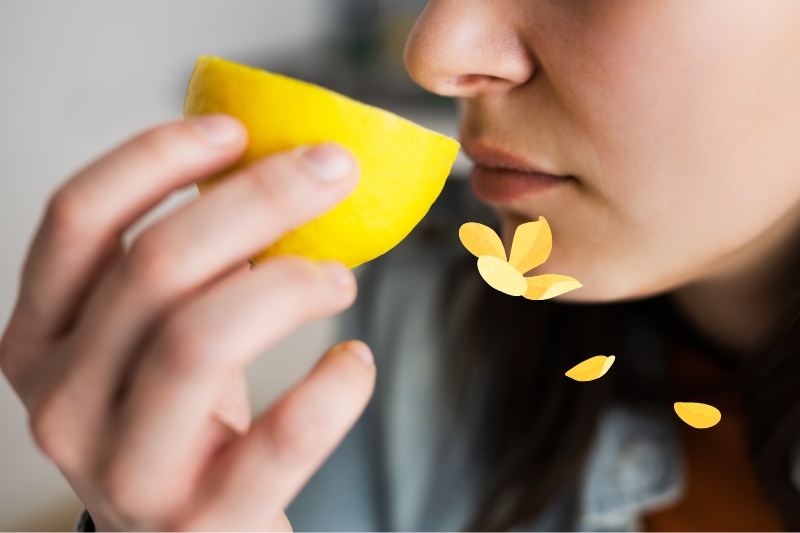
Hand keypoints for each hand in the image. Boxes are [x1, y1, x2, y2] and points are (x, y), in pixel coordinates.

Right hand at [0, 115, 375, 529]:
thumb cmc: (179, 420)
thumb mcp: (152, 337)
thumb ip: (184, 266)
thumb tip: (271, 170)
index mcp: (40, 337)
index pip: (76, 217)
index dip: (157, 155)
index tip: (236, 130)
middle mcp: (62, 402)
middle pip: (154, 265)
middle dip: (258, 198)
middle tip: (331, 171)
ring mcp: (124, 471)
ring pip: (201, 338)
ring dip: (290, 284)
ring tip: (341, 277)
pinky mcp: (203, 523)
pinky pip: (281, 437)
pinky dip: (335, 386)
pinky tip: (354, 361)